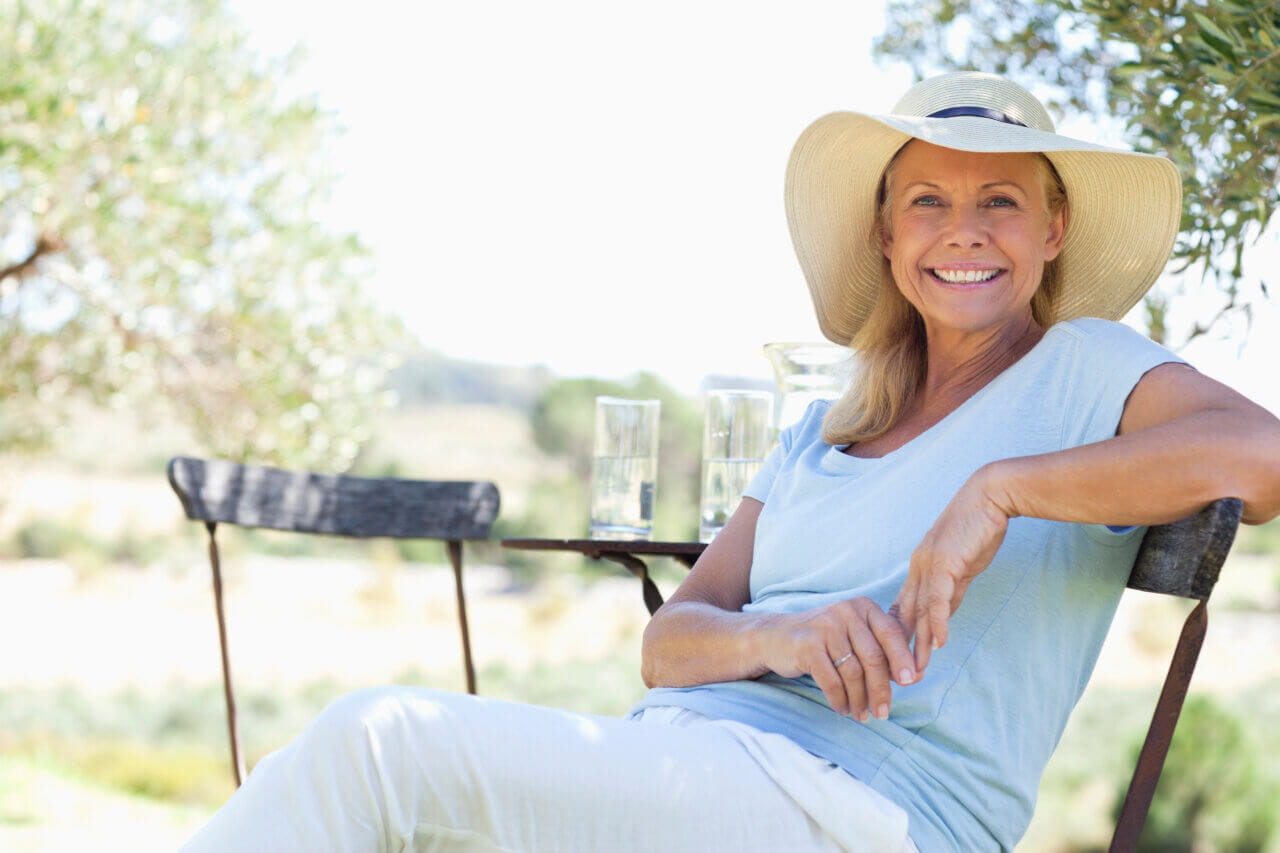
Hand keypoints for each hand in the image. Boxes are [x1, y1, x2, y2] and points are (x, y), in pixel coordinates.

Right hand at [761, 597, 916, 721]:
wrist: (775, 637)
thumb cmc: (823, 641)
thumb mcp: (854, 637)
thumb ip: (883, 651)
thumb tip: (915, 677)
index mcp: (863, 607)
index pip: (891, 632)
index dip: (903, 659)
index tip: (910, 683)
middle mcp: (845, 612)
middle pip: (874, 657)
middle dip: (881, 689)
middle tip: (884, 713)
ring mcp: (825, 627)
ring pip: (853, 672)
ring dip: (859, 700)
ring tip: (861, 715)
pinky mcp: (807, 646)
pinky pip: (831, 680)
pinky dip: (839, 699)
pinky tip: (842, 709)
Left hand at [891, 467, 1011, 671]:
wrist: (991, 496)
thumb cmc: (979, 527)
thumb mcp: (963, 565)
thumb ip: (952, 590)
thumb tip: (945, 616)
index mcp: (920, 567)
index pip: (905, 608)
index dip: (901, 636)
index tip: (899, 661)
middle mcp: (918, 567)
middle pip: (906, 615)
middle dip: (903, 648)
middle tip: (901, 677)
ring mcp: (929, 564)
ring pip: (919, 612)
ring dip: (918, 644)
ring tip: (916, 671)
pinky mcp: (945, 562)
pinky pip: (939, 599)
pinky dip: (937, 622)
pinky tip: (938, 643)